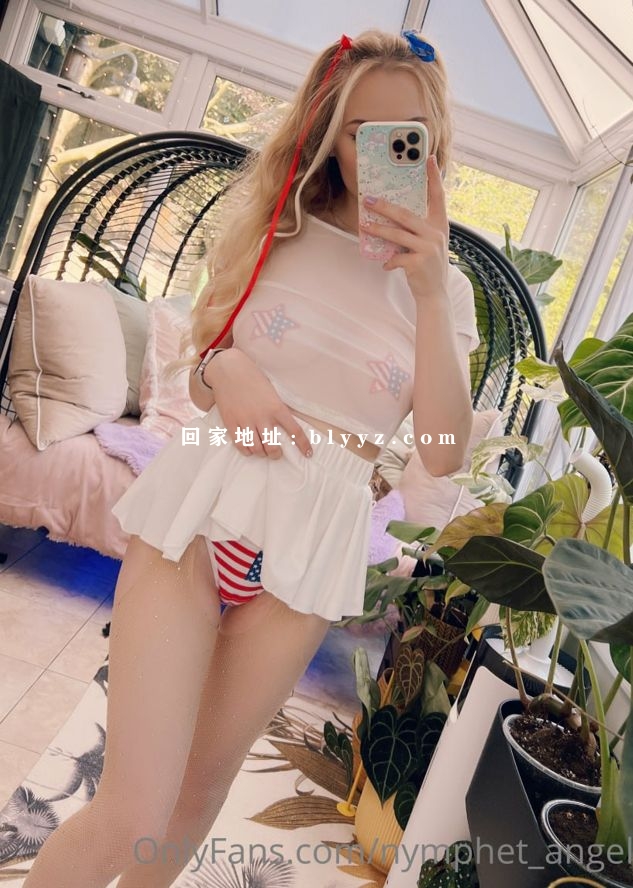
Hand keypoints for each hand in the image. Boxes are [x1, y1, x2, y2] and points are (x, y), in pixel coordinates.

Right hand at [203, 348, 312, 459]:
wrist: (229, 369)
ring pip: (256, 449)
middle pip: (272, 447)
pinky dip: (246, 450)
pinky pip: (240, 445)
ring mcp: (245, 421)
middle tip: (276, 453)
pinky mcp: (231, 423)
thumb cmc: (252, 377)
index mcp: (276, 407)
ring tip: (262, 450)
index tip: (308, 453)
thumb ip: (278, 408)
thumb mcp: (272, 391)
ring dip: (261, 453)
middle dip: (276, 454)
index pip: (295, 431)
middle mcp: (262, 417)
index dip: (303, 445)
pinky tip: (249, 448)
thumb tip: (284, 425)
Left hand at [359, 155, 448, 303]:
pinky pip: (396, 257)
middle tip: (368, 199)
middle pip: (406, 215)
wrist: (435, 293)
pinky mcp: (419, 263)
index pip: (438, 196)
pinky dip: (389, 261)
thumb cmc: (428, 265)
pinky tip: (386, 265)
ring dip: (378, 229)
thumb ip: (417, 229)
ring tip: (364, 225)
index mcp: (440, 225)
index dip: (434, 177)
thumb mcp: (429, 243)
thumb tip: (393, 215)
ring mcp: (428, 248)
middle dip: (384, 206)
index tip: (429, 158)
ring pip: (397, 234)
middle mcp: (436, 233)